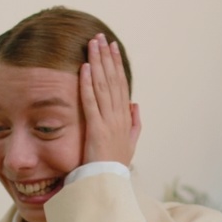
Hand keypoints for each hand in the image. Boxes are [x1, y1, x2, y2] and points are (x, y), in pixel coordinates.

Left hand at [79, 33, 141, 166]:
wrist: (109, 183)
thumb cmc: (115, 165)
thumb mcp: (129, 143)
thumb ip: (134, 124)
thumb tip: (135, 105)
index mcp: (125, 118)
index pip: (120, 85)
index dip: (116, 65)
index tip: (112, 48)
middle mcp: (118, 116)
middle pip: (113, 80)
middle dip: (107, 57)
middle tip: (101, 37)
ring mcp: (108, 122)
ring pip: (103, 86)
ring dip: (98, 63)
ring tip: (93, 44)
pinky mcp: (96, 129)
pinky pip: (91, 102)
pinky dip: (88, 83)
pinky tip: (85, 67)